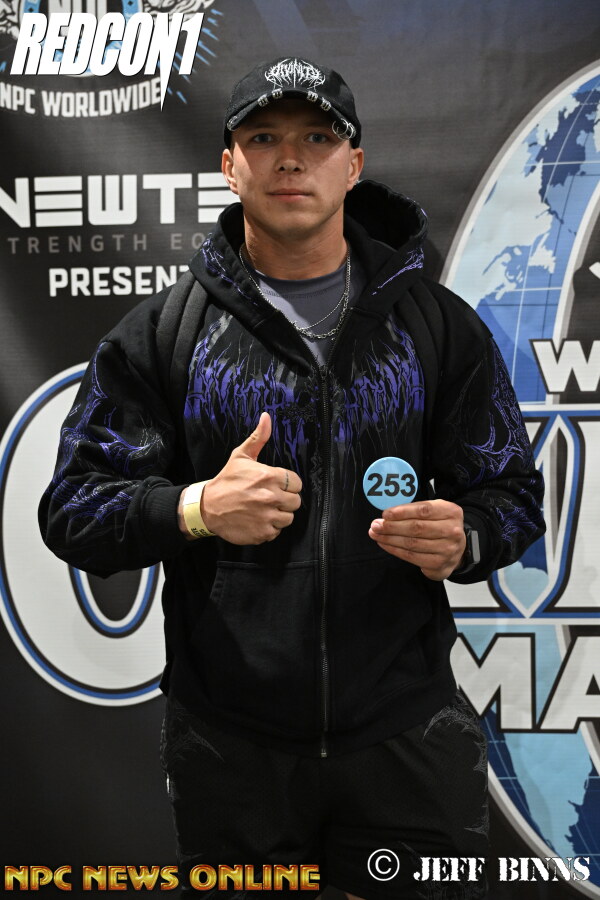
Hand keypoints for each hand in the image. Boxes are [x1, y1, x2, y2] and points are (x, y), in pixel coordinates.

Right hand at [190, 412, 301, 544]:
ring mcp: (267, 516)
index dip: (288, 485)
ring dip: (278, 515)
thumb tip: (267, 417)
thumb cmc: (226, 480)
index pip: (296, 483)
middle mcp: (271, 497)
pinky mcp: (262, 533)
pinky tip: (257, 520)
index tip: (276, 486)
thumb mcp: (241, 456)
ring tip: (263, 510)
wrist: (207, 507)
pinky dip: (269, 528)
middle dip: (284, 500)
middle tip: (269, 498)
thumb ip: (258, 438)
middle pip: (295, 502)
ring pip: (288, 518)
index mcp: (269, 476)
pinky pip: (277, 531)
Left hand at [368, 499, 465, 580]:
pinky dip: (395, 550)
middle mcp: (452, 531)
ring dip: (390, 538)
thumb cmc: (441, 525)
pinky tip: (385, 544)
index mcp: (452, 512)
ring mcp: (447, 549)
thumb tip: (388, 515)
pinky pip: (412, 556)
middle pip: (416, 528)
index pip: (423, 510)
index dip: (402, 512)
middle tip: (375, 525)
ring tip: (376, 534)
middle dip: (392, 526)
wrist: (458, 549)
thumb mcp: (435, 511)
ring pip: (412, 543)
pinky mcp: (439, 564)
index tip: (385, 514)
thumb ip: (415, 509)